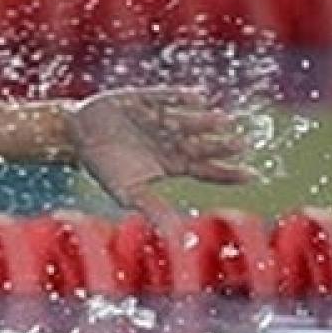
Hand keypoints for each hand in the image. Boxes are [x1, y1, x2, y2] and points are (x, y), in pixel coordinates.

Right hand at [64, 87, 256, 230]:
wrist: (77, 135)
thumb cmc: (104, 166)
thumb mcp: (127, 193)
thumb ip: (152, 209)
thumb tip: (178, 235)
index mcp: (173, 163)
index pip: (207, 170)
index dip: (229, 173)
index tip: (253, 176)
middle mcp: (174, 140)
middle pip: (203, 144)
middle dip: (221, 145)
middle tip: (241, 145)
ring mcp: (162, 119)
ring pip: (189, 121)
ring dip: (205, 122)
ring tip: (221, 121)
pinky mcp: (146, 99)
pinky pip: (167, 97)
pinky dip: (180, 97)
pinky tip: (197, 98)